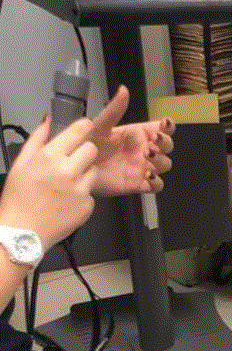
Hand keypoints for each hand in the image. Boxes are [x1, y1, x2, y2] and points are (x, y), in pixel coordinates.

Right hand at [0, 116, 97, 252]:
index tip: (85, 129)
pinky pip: (91, 192)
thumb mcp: (21, 162)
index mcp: (50, 156)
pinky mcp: (87, 205)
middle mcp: (68, 171)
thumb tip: (48, 119)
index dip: (85, 127)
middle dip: (84, 152)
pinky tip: (67, 200)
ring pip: (94, 171)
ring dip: (84, 174)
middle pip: (92, 149)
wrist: (22, 231)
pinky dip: (82, 194)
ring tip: (66, 184)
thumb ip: (37, 138)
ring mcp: (80, 189)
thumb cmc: (18, 198)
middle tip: (72, 161)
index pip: (80, 131)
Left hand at [90, 86, 174, 195]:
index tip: (165, 124)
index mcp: (137, 134)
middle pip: (166, 146)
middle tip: (153, 141)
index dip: (167, 126)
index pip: (161, 128)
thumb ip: (114, 109)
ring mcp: (142, 167)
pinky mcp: (138, 184)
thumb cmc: (87, 145)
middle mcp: (143, 150)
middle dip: (164, 143)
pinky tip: (148, 176)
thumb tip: (123, 90)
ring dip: (160, 161)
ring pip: (164, 164)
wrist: (77, 167)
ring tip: (147, 157)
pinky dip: (156, 182)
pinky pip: (156, 185)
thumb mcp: (100, 125)